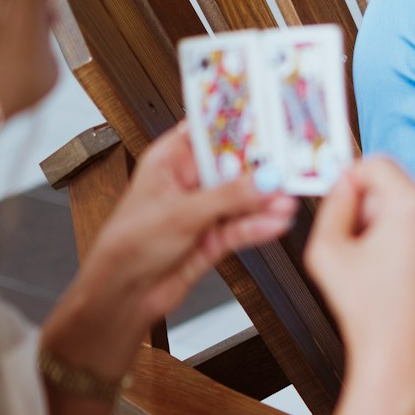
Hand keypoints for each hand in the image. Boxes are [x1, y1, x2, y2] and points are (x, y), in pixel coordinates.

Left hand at [61, 125, 296, 373]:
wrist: (125, 293)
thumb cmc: (129, 245)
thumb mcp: (181, 213)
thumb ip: (227, 197)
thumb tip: (264, 181)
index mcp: (169, 161)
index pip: (209, 133)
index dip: (238, 126)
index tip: (268, 121)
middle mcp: (188, 183)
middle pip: (233, 167)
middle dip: (261, 169)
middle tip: (289, 166)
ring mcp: (202, 212)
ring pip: (242, 200)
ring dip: (265, 202)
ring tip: (288, 200)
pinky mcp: (212, 239)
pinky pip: (241, 227)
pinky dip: (259, 226)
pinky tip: (275, 223)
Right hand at [305, 156, 414, 414]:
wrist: (408, 363)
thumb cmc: (367, 314)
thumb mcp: (326, 252)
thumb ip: (332, 204)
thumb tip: (345, 182)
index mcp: (412, 204)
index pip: (377, 164)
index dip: (355, 182)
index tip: (347, 204)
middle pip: (402, 189)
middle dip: (380, 212)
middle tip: (366, 252)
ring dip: (407, 231)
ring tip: (392, 275)